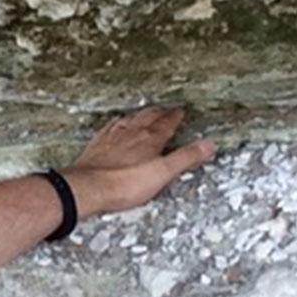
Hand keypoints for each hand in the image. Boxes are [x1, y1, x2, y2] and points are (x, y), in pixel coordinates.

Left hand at [65, 107, 214, 214]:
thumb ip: (186, 157)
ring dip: (139, 115)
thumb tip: (208, 144)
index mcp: (150, 139)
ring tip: (145, 112)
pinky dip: (117, 123)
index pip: (167, 122)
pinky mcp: (97, 146)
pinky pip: (110, 127)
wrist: (88, 187)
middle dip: (159, 112)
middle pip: (148, 117)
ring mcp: (112, 138)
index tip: (181, 110)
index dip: (175, 116)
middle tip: (166, 108)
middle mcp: (131, 133)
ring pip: (129, 120)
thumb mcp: (163, 173)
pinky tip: (115, 123)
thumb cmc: (124, 183)